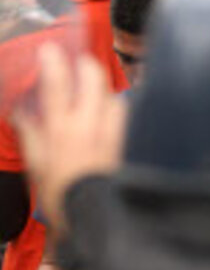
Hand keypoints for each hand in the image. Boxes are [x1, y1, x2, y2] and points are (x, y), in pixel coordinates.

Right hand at [13, 44, 125, 233]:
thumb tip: (22, 111)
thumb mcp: (36, 165)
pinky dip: (120, 116)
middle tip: (82, 66)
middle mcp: (89, 126)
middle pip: (94, 80)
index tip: (51, 50)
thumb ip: (30, 134)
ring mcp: (112, 135)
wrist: (95, 220)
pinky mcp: (127, 146)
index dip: (54, 61)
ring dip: (107, 94)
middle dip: (88, 67)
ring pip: (116, 98)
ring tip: (99, 98)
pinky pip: (127, 121)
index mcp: (60, 129)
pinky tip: (113, 120)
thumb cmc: (60, 195)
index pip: (57, 83)